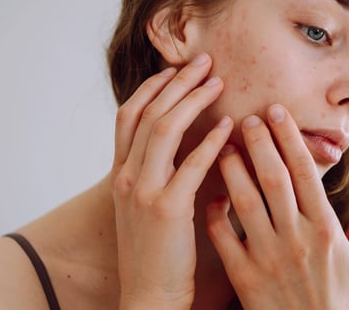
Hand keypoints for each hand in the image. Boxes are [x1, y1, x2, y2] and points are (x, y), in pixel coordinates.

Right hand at [110, 54, 232, 308]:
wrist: (148, 295)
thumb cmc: (154, 253)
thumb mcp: (143, 208)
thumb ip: (157, 176)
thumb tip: (183, 146)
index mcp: (120, 175)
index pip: (129, 116)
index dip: (151, 88)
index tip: (174, 68)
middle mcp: (126, 177)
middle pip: (148, 112)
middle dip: (176, 82)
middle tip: (204, 62)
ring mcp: (143, 191)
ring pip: (164, 129)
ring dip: (193, 100)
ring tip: (217, 83)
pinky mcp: (167, 209)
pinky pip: (190, 164)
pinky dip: (210, 141)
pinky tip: (228, 127)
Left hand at [206, 104, 348, 309]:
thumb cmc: (338, 292)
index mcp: (325, 227)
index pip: (305, 171)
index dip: (289, 137)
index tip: (276, 111)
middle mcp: (296, 238)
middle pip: (274, 178)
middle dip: (259, 143)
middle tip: (246, 118)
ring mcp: (268, 256)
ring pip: (245, 202)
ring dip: (232, 170)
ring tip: (223, 146)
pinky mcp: (244, 275)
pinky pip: (223, 237)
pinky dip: (215, 214)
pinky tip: (212, 196)